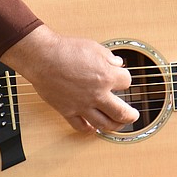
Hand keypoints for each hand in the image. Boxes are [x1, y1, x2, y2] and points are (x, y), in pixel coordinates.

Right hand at [0, 25, 139, 132]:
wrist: (43, 57)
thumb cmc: (66, 50)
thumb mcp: (95, 47)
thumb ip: (109, 57)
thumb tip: (117, 63)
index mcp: (106, 77)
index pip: (126, 82)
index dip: (125, 78)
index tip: (122, 77)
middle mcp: (97, 94)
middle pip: (122, 112)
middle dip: (131, 115)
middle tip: (134, 115)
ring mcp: (82, 105)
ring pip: (104, 124)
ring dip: (115, 126)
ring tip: (118, 124)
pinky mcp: (68, 110)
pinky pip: (80, 126)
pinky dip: (89, 129)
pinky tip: (93, 127)